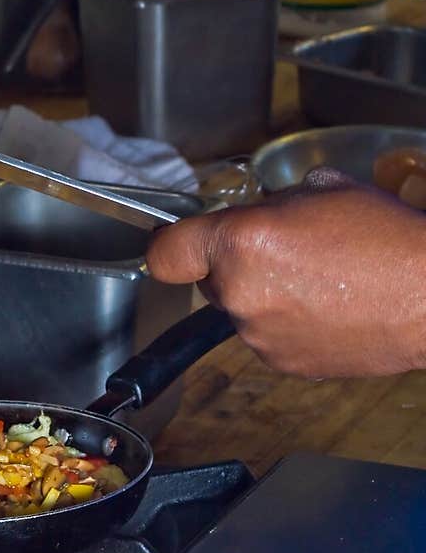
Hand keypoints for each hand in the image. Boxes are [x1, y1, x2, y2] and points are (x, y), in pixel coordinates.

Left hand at [146, 170, 425, 377]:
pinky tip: (326, 307)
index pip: (166, 253)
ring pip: (239, 309)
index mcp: (241, 243)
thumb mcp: (324, 188)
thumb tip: (260, 214)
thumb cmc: (387, 239)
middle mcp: (240, 294)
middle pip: (207, 280)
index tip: (180, 245)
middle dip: (233, 265)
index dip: (172, 246)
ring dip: (264, 295)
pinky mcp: (281, 363)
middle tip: (283, 250)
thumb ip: (274, 203)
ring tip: (317, 280)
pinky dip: (286, 323)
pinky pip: (266, 336)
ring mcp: (258, 336)